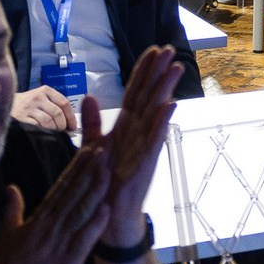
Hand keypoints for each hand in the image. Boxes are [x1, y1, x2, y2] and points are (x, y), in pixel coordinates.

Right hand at [0, 145, 114, 263]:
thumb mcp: (8, 234)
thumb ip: (13, 209)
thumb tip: (11, 187)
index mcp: (39, 219)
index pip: (61, 187)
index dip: (77, 168)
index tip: (89, 150)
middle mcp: (50, 226)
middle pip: (73, 193)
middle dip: (89, 170)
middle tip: (105, 148)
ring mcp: (59, 243)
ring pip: (80, 211)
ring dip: (95, 190)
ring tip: (108, 169)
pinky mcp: (68, 262)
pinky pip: (83, 240)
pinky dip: (95, 224)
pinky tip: (107, 209)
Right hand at [11, 86, 77, 129]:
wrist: (6, 104)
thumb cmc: (29, 104)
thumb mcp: (42, 98)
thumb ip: (55, 106)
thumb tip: (70, 124)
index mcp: (46, 90)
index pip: (64, 103)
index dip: (71, 117)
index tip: (72, 126)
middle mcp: (37, 96)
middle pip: (57, 113)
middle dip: (62, 126)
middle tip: (62, 132)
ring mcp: (28, 107)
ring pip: (48, 121)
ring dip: (53, 130)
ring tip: (52, 133)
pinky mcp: (20, 117)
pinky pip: (37, 127)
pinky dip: (42, 132)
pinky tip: (42, 133)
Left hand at [89, 46, 182, 247]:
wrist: (109, 213)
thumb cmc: (106, 181)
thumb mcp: (94, 146)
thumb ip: (92, 122)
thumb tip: (88, 96)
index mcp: (126, 126)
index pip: (135, 93)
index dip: (143, 72)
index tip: (153, 51)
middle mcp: (138, 132)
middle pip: (148, 96)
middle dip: (158, 72)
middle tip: (169, 49)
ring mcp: (144, 145)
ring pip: (155, 112)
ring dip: (166, 89)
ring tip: (175, 67)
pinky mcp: (145, 161)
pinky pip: (155, 138)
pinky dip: (162, 121)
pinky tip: (170, 105)